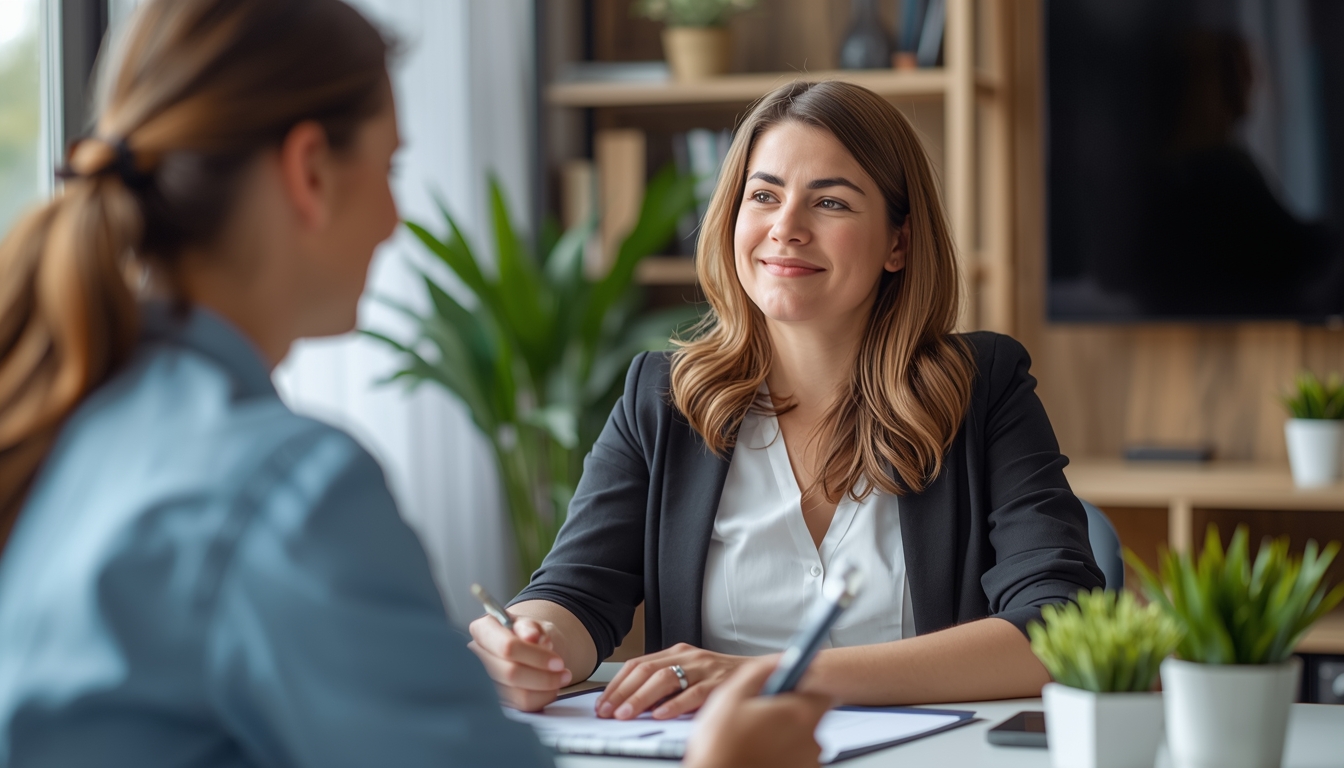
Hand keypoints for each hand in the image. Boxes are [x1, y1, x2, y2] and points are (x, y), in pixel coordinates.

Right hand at [467, 614, 571, 711]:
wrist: (526, 646)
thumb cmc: (526, 633)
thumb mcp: (530, 623)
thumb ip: (530, 627)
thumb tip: (531, 636)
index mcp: (483, 630)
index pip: (507, 647)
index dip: (535, 656)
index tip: (557, 661)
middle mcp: (477, 657)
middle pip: (511, 674)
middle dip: (544, 676)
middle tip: (564, 673)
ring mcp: (484, 681)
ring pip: (517, 694)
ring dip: (546, 689)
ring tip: (562, 678)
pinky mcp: (495, 699)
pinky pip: (522, 706)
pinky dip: (542, 698)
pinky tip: (550, 688)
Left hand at [596, 643, 747, 719]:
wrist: (763, 674)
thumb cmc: (721, 679)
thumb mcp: (689, 675)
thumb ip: (664, 685)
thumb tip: (630, 704)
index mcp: (676, 652)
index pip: (638, 665)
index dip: (617, 684)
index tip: (603, 703)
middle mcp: (688, 656)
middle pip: (646, 671)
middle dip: (623, 692)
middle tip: (608, 711)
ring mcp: (704, 668)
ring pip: (665, 679)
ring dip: (641, 698)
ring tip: (626, 714)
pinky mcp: (719, 682)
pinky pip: (693, 693)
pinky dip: (674, 705)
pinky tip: (660, 715)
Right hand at [684, 656, 831, 767]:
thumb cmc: (720, 747)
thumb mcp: (731, 696)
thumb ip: (761, 670)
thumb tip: (781, 659)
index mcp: (799, 714)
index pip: (821, 693)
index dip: (802, 690)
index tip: (786, 691)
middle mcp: (811, 740)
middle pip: (810, 718)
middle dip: (789, 714)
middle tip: (761, 717)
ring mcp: (808, 763)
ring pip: (802, 741)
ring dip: (785, 737)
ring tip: (754, 740)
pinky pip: (796, 760)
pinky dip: (782, 756)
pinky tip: (758, 755)